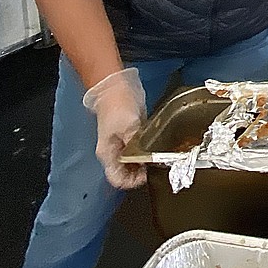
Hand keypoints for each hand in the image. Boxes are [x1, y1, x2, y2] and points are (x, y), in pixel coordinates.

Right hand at [83, 68, 146, 189]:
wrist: (116, 86)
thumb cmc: (117, 105)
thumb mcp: (128, 126)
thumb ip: (136, 144)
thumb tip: (147, 158)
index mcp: (108, 154)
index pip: (117, 179)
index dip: (132, 181)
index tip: (148, 173)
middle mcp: (115, 151)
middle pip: (127, 172)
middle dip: (142, 172)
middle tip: (157, 164)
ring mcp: (123, 142)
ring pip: (135, 161)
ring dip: (146, 161)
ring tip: (159, 157)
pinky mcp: (132, 133)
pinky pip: (140, 149)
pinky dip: (148, 150)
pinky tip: (158, 146)